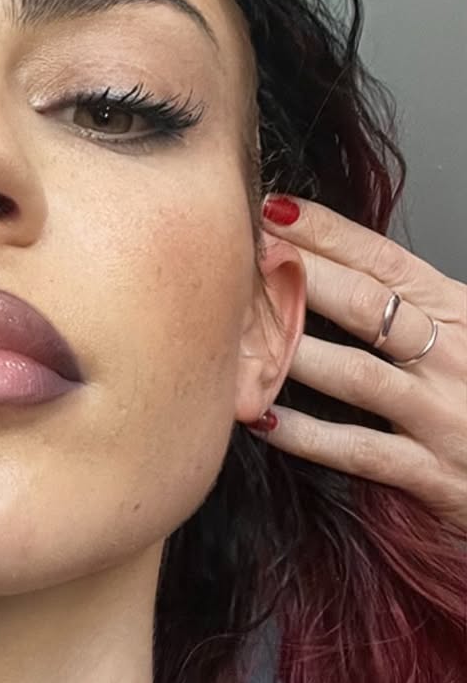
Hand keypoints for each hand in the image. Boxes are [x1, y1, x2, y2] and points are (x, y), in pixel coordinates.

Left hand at [253, 195, 466, 531]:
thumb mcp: (465, 331)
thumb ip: (413, 302)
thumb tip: (335, 260)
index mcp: (458, 312)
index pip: (384, 260)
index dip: (326, 233)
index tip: (273, 211)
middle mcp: (452, 356)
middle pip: (363, 305)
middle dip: (299, 277)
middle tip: (241, 258)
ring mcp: (442, 414)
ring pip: (356, 374)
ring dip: (292, 352)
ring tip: (237, 335)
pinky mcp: (432, 471)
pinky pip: (358, 449)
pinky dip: (306, 435)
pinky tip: (262, 418)